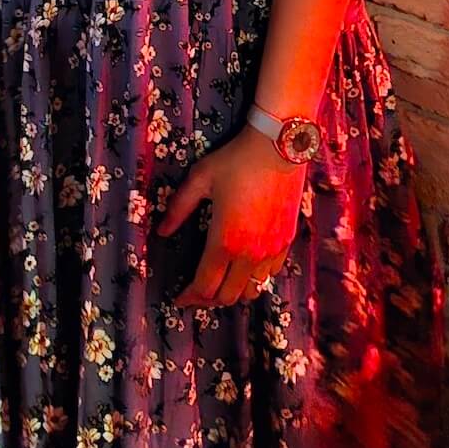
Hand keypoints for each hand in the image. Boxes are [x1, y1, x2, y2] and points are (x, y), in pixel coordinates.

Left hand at [158, 128, 305, 309]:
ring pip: (251, 292)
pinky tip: (243, 267)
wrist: (279, 148)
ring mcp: (272, 251)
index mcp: (224, 241)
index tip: (178, 298)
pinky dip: (254, 279)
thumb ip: (178, 208)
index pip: (204, 286)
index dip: (189, 297)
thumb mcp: (199, 179)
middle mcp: (250, 254)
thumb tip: (162, 231)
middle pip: (227, 297)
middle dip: (207, 299)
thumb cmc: (235, 161)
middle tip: (195, 291)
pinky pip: (269, 276)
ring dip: (233, 292)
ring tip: (219, 282)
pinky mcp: (286, 243)